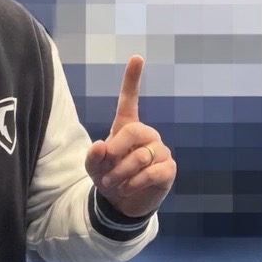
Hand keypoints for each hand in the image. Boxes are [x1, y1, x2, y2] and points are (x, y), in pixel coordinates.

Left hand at [85, 55, 175, 216]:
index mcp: (127, 127)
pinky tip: (127, 188)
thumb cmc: (108, 178)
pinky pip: (151, 172)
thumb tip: (101, 145)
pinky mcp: (169, 168)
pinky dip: (133, 184)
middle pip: (133, 131)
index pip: (130, 99)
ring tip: (113, 185)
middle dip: (115, 153)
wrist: (122, 204)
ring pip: (140, 156)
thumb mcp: (93, 168)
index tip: (136, 57)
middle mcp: (147, 134)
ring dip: (120, 175)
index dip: (132, 79)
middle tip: (104, 174)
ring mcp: (160, 150)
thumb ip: (93, 156)